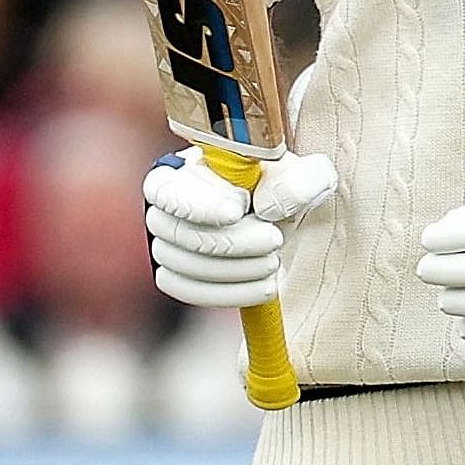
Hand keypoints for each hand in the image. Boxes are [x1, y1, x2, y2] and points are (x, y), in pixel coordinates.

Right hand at [143, 146, 335, 309]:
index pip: (168, 189)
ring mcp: (167, 243)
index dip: (199, 204)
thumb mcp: (298, 176)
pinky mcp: (178, 275)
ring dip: (233, 270)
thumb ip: (294, 181)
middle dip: (230, 242)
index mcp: (185, 170)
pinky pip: (187, 290)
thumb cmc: (282, 188)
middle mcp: (166, 206)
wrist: (283, 219)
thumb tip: (266, 206)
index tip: (238, 210)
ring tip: (273, 262)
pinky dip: (228, 294)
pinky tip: (264, 286)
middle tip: (274, 240)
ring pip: (179, 265)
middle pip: (176, 233)